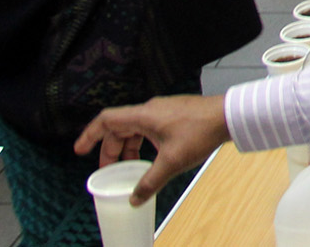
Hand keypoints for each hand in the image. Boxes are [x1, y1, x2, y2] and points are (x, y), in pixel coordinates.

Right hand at [75, 94, 229, 203]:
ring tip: (127, 167)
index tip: (79, 151)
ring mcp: (164, 110)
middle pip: (120, 127)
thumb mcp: (171, 162)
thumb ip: (150, 182)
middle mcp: (151, 110)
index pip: (106, 120)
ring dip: (128, 146)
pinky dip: (143, 142)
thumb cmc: (200, 133)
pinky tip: (150, 158)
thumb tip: (134, 199)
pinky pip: (150, 128)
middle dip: (110, 149)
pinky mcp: (176, 114)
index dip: (90, 135)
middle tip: (108, 170)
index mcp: (143, 116)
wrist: (230, 116)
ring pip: (136, 128)